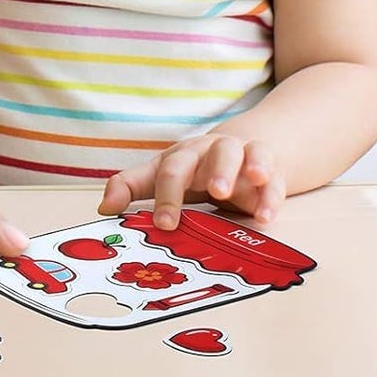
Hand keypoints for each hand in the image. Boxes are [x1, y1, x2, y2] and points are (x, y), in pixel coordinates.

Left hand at [98, 134, 284, 228]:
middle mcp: (211, 151)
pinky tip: (265, 216)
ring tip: (238, 188)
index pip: (169, 170)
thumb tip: (103, 208)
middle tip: (212, 192)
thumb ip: (132, 188)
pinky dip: (271, 195)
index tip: (163, 224)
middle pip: (207, 155)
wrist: (240, 153)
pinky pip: (273, 177)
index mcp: (183, 156)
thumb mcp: (162, 176)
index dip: (165, 196)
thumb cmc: (194, 171)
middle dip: (211, 173)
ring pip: (244, 154)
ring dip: (241, 169)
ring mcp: (242, 155)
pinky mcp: (270, 167)